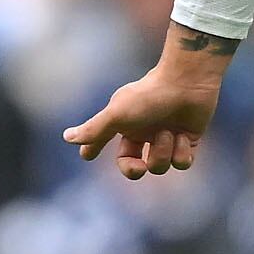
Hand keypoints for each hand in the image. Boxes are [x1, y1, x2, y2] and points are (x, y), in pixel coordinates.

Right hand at [63, 52, 228, 179]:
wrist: (187, 83)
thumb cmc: (149, 97)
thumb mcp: (117, 114)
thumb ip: (94, 129)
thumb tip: (66, 137)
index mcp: (125, 124)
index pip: (104, 140)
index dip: (94, 148)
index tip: (86, 156)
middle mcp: (144, 132)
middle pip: (134, 166)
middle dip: (134, 170)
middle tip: (139, 167)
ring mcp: (166, 137)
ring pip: (160, 166)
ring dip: (163, 152)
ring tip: (168, 132)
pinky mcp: (188, 141)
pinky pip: (181, 163)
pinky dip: (181, 152)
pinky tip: (183, 135)